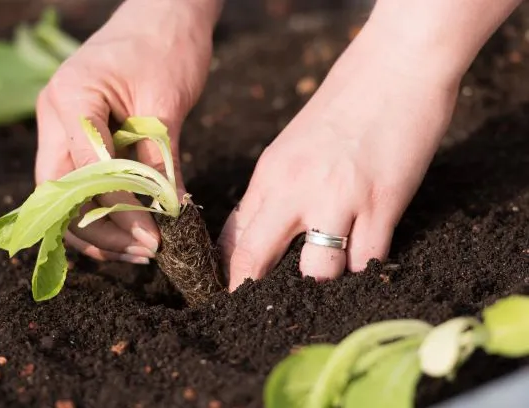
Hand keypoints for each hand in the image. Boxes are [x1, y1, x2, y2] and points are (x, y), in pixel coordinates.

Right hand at [35, 0, 216, 263]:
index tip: (154, 239)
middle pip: (60, 192)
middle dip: (100, 231)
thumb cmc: (167, 47)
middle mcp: (54, 115)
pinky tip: (127, 232)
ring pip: (64, 194)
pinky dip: (100, 211)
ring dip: (98, 228)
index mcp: (71, 99)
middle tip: (145, 253)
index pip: (87, 173)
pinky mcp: (77, 135)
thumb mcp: (167, 104)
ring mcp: (60, 126)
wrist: (164, 14)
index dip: (121, 212)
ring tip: (139, 252)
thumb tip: (169, 214)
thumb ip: (160, 159)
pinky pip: (78, 182)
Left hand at [218, 21, 461, 289]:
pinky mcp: (381, 204)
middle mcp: (295, 189)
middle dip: (252, 290)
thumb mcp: (291, 146)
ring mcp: (338, 199)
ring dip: (324, 280)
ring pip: (317, 273)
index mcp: (270, 173)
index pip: (235, 236)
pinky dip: (365, 266)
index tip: (232, 291)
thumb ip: (274, 192)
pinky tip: (367, 252)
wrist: (394, 68)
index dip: (231, 270)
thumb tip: (252, 235)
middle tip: (259, 307)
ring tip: (334, 268)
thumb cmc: (343, 106)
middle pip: (256, 258)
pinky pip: (365, 261)